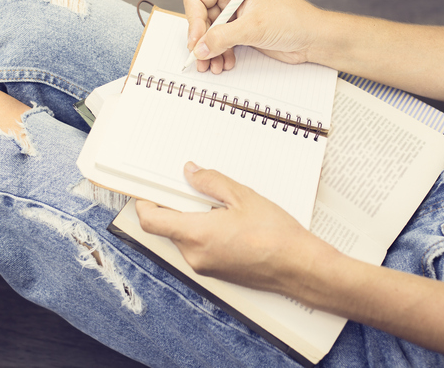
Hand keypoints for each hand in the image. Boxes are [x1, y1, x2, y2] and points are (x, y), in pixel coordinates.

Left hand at [135, 161, 323, 294]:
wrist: (298, 266)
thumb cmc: (275, 235)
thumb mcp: (242, 196)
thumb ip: (210, 182)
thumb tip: (191, 173)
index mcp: (196, 235)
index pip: (151, 221)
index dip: (144, 203)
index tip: (148, 189)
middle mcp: (195, 255)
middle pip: (167, 227)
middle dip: (174, 206)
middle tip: (189, 186)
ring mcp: (205, 266)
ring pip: (183, 237)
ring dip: (190, 218)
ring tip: (216, 203)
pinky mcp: (216, 271)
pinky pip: (198, 248)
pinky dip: (202, 231)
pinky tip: (225, 220)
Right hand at [183, 0, 322, 73]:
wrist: (313, 39)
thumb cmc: (293, 21)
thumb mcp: (254, 28)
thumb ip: (223, 37)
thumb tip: (199, 49)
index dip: (193, 21)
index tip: (196, 42)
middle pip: (201, 19)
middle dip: (201, 42)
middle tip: (201, 60)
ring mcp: (236, 16)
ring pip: (209, 35)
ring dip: (209, 52)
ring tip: (214, 67)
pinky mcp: (242, 32)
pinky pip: (221, 44)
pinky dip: (220, 55)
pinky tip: (226, 64)